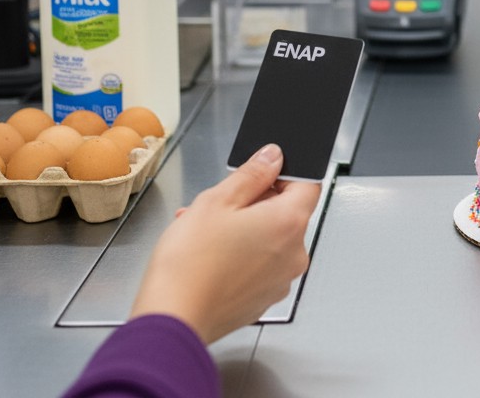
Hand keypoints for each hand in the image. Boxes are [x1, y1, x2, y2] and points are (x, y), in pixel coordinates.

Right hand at [129, 144, 319, 344]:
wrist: (171, 321)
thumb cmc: (190, 264)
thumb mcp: (217, 201)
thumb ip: (252, 173)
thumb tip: (273, 157)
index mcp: (289, 223)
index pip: (308, 184)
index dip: (285, 174)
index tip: (261, 173)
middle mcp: (294, 254)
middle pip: (287, 213)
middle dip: (254, 203)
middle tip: (220, 204)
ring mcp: (280, 281)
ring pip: (268, 240)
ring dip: (242, 229)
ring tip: (203, 231)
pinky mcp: (262, 300)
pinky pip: (259, 266)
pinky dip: (239, 256)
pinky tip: (208, 255)